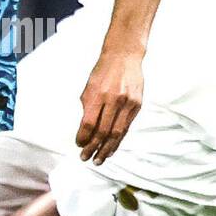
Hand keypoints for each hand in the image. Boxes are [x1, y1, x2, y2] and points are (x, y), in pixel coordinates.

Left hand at [75, 49, 143, 164]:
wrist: (124, 56)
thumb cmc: (103, 71)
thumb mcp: (89, 86)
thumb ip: (87, 108)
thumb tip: (84, 131)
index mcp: (98, 94)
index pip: (88, 123)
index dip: (83, 137)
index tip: (78, 145)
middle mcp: (113, 99)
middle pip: (102, 131)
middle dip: (93, 147)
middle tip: (86, 157)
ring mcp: (127, 103)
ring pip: (116, 133)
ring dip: (106, 149)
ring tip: (99, 159)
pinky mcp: (137, 105)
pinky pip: (126, 127)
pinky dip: (118, 140)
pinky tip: (111, 148)